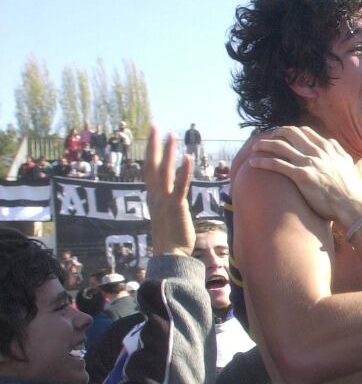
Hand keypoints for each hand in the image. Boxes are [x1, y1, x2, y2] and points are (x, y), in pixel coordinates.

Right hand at [145, 128, 194, 254]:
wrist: (169, 256)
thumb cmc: (171, 240)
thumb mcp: (167, 218)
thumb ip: (168, 205)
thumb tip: (173, 200)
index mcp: (153, 198)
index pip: (150, 170)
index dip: (151, 153)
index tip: (153, 138)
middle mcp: (155, 196)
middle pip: (152, 165)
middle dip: (154, 145)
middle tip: (155, 127)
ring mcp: (164, 201)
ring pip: (164, 171)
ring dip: (168, 152)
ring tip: (171, 134)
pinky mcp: (176, 207)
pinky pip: (180, 185)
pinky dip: (183, 171)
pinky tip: (188, 158)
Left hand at [249, 126, 361, 230]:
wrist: (353, 204)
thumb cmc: (351, 188)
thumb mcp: (347, 163)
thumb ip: (338, 150)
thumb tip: (331, 142)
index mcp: (328, 148)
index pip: (305, 132)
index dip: (292, 131)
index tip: (284, 134)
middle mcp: (317, 152)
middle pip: (291, 134)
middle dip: (276, 133)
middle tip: (267, 137)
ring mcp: (308, 163)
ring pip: (280, 147)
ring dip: (265, 145)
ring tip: (255, 147)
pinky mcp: (301, 176)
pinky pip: (277, 164)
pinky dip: (263, 162)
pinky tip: (253, 163)